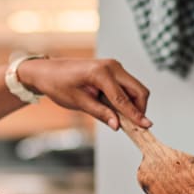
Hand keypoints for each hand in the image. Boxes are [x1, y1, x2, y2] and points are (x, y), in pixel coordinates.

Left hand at [16, 57, 150, 130]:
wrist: (47, 71)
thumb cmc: (58, 84)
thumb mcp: (77, 102)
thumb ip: (100, 113)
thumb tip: (118, 125)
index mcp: (101, 73)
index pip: (123, 99)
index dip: (136, 115)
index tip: (146, 127)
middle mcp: (112, 66)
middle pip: (138, 90)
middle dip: (139, 109)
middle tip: (135, 126)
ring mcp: (113, 66)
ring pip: (135, 88)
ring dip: (133, 104)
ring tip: (121, 118)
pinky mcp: (112, 69)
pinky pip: (127, 86)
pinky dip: (127, 98)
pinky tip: (116, 109)